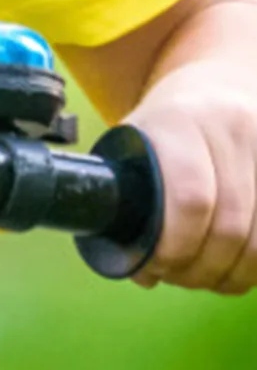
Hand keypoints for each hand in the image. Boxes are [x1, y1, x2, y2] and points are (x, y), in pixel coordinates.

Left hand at [129, 62, 256, 293]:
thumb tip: (140, 273)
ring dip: (234, 273)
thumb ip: (130, 204)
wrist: (216, 90)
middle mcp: (232, 130)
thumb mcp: (135, 147)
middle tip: (180, 278)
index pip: (189, 197)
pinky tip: (239, 269)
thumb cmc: (167, 131)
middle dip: (201, 268)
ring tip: (208, 279)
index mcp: (179, 123)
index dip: (175, 245)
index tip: (156, 266)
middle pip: (230, 225)